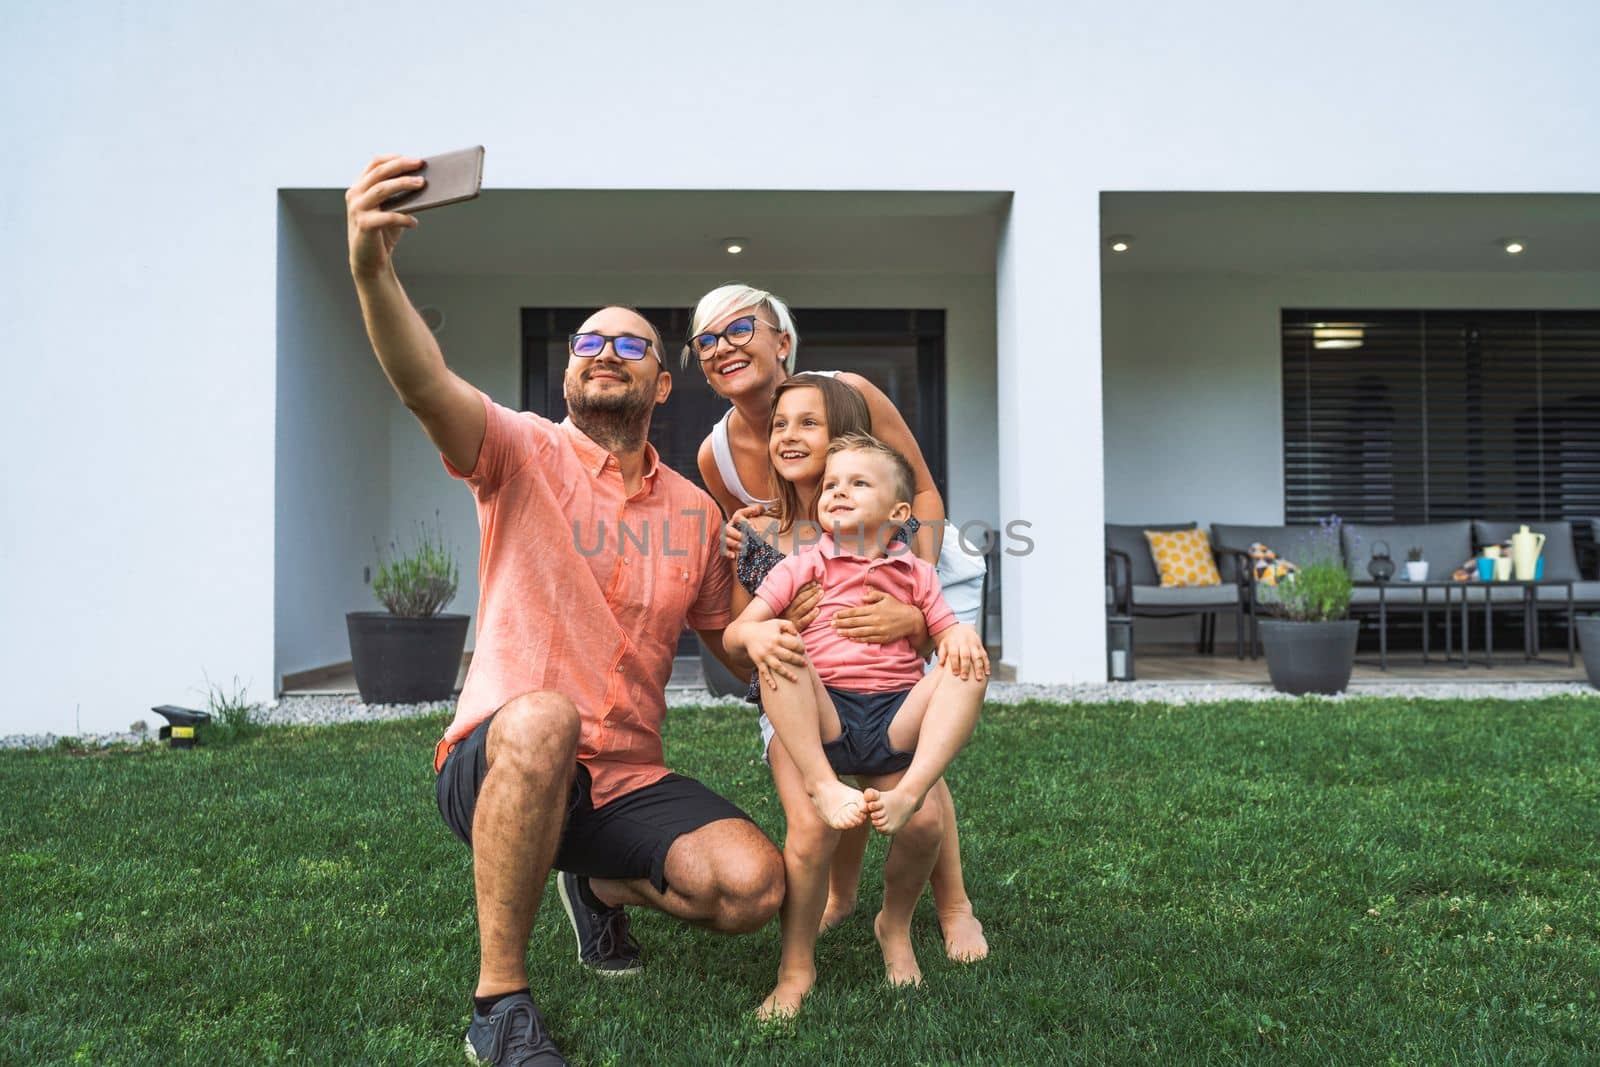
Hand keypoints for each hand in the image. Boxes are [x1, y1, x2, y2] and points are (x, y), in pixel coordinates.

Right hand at [346, 155, 423, 278]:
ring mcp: (357, 209)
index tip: (413, 159)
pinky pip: (387, 216)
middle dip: (401, 166)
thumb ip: (399, 195)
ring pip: (381, 189)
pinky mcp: (364, 225)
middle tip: (420, 165)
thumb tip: (423, 182)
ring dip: (403, 184)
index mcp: (359, 187)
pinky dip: (403, 218)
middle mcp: (355, 194)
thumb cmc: (382, 233)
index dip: (394, 158)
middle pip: (379, 172)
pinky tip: (414, 222)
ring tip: (421, 184)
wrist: (369, 260)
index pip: (375, 164)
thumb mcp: (390, 209)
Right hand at [723, 503, 767, 558]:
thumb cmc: (754, 521)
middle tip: (747, 540)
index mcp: (737, 517)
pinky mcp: (726, 546)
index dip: (746, 524)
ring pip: (724, 539)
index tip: (755, 531)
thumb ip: (758, 509)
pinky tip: (734, 556)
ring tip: (743, 548)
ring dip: (733, 544)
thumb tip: (758, 510)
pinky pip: (723, 549)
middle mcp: (730, 526)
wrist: (750, 532)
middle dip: (737, 535)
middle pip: (728, 529)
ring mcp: (726, 536)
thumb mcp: (756, 513)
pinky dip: (727, 553)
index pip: (737, 517)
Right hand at [747, 619, 805, 688]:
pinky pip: (764, 673)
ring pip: (777, 667)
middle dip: (798, 661)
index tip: (803, 650)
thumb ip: (789, 626)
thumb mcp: (777, 622)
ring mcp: (765, 656)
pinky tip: (775, 688)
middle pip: (787, 656)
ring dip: (787, 674)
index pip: (793, 644)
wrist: (746, 634)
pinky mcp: (759, 662)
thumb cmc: (765, 628)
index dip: (800, 648)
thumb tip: (796, 634)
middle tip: (805, 664)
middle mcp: (771, 648)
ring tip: (796, 679)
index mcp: (777, 638)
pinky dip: (769, 681)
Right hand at [781, 581, 822, 630]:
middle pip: (801, 599)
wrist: (773, 637)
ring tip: (821, 594)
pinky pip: (804, 621)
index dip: (806, 588)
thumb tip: (802, 595)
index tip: (814, 583)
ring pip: (804, 607)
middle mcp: (789, 611)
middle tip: (820, 586)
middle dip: (811, 591)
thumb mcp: (782, 613)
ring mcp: (792, 619)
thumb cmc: (779, 625)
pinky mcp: (796, 628)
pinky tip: (818, 610)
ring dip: (813, 599)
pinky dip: (811, 615)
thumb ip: (790, 605)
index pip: (797, 594)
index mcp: (786, 606)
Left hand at [832, 588, 923, 644]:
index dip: (844, 614)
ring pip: (859, 632)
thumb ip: (873, 595)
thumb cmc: (897, 607)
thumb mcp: (886, 597)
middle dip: (841, 623)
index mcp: (874, 609)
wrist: (911, 620)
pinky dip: (858, 639)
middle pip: (854, 622)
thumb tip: (862, 597)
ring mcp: (878, 630)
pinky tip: (850, 638)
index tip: (835, 615)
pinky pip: (867, 639)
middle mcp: (875, 620)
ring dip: (847, 632)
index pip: (855, 612)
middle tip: (831, 624)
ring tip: (837, 632)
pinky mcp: (882, 638)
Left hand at [937, 624, 989, 680]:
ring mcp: (974, 644)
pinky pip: (985, 656)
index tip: (955, 673)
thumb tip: (941, 663)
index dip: (955, 663)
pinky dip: (986, 664)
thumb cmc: (951, 641)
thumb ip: (942, 654)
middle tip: (965, 678)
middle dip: (965, 667)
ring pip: (977, 656)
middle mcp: (965, 642)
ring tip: (979, 678)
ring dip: (978, 667)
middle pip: (966, 655)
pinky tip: (987, 673)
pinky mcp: (981, 647)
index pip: (954, 653)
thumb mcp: (944, 644)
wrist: (963, 629)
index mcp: (954, 642)